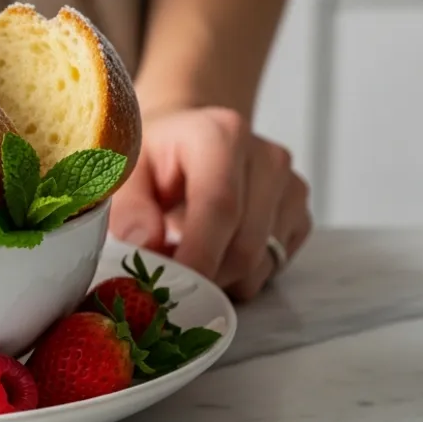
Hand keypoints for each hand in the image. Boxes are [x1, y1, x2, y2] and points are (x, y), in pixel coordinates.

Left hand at [108, 107, 311, 299]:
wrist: (186, 140)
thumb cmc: (154, 155)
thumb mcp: (124, 170)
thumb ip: (126, 206)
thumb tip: (144, 244)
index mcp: (221, 136)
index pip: (220, 206)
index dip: (198, 255)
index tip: (171, 285)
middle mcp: (266, 158)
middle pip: (245, 244)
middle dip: (204, 274)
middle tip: (167, 276)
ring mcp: (289, 186)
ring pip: (261, 263)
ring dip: (220, 276)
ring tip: (186, 252)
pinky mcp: (299, 212)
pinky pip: (274, 265)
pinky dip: (241, 273)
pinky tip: (215, 248)